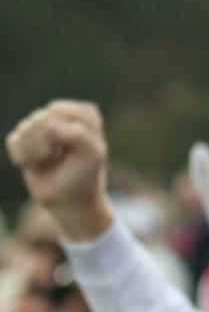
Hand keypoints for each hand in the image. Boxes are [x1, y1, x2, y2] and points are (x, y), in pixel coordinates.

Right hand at [6, 101, 113, 242]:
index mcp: (83, 114)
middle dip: (49, 143)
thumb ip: (79, 135)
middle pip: (41, 119)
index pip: (61, 111)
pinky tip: (35, 164)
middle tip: (61, 158)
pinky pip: (14, 141)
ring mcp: (39, 126)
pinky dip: (24, 157)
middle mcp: (60, 116)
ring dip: (37, 152)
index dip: (66, 134)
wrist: (70, 200)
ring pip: (25, 129)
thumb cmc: (84, 176)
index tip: (77, 150)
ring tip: (50, 162)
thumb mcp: (92, 156)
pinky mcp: (22, 139)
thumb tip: (51, 125)